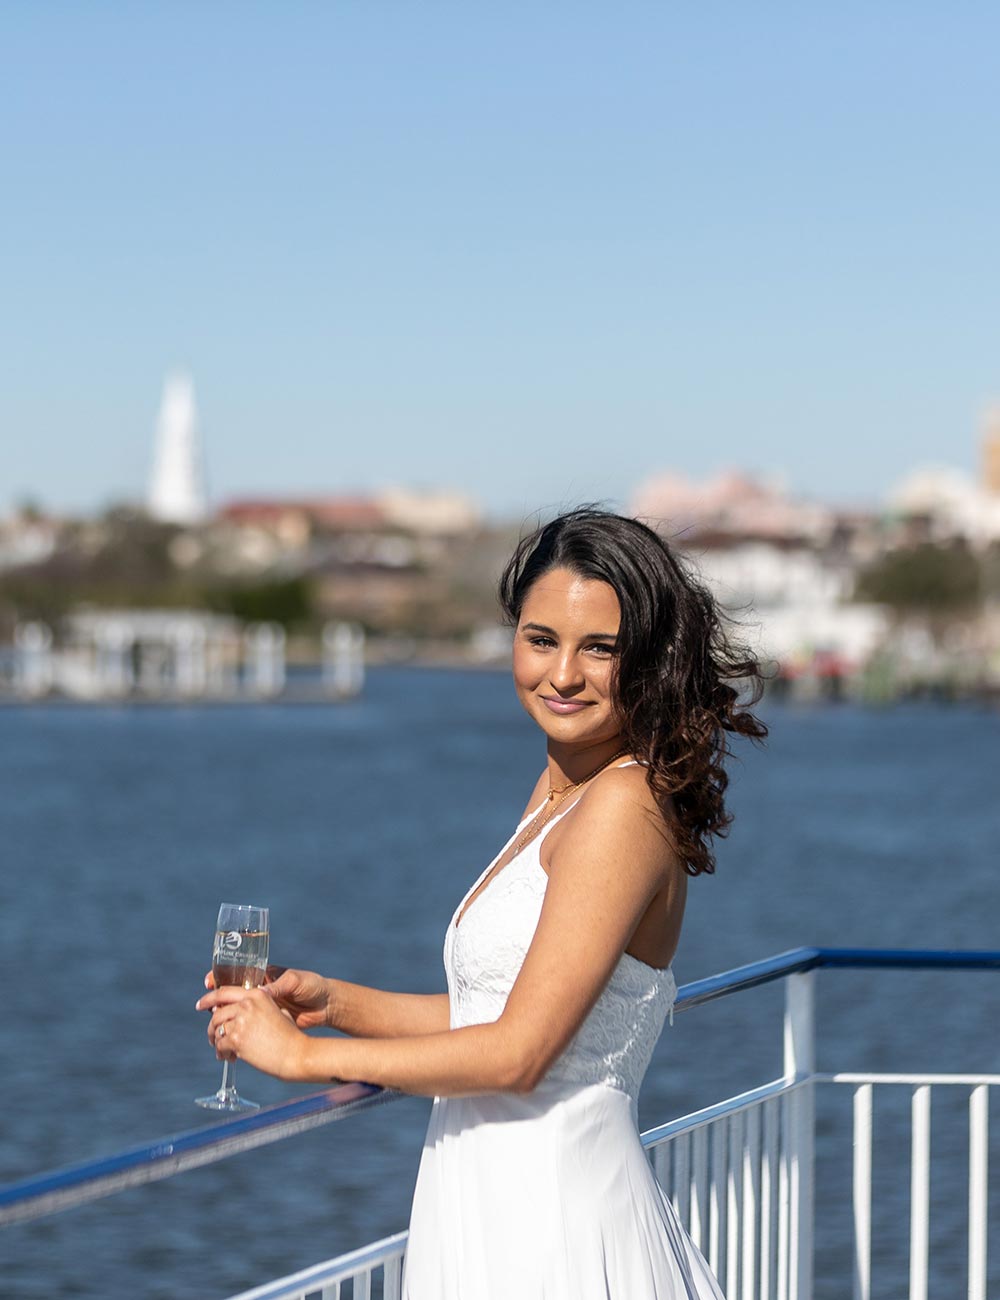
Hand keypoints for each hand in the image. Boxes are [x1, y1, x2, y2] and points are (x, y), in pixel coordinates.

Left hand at [196, 985, 310, 1080]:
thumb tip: (240, 1012)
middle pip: (217, 1014)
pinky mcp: (237, 1040)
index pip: (224, 992)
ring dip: (217, 1041)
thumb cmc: (290, 1035)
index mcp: (256, 994)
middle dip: (211, 1027)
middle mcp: (246, 1005)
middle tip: (212, 1037)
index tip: (200, 1005)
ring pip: (216, 1030)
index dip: (208, 998)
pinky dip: (222, 1053)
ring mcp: (241, 1022)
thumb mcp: (278, 1011)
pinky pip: (220, 1045)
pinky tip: (229, 1058)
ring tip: (223, 1051)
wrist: (295, 1054)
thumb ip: (260, 1007)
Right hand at [202, 966, 332, 1029]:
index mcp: (264, 976)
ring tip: (214, 1023)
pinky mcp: (266, 1022)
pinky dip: (236, 1030)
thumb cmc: (313, 986)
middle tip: (207, 1006)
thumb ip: (278, 987)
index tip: (208, 982)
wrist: (326, 1006)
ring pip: (235, 1011)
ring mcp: (261, 1007)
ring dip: (222, 1017)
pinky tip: (228, 1036)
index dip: (220, 977)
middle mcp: (259, 991)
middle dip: (216, 999)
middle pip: (231, 995)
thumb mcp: (295, 981)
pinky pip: (246, 1025)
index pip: (237, 975)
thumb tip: (260, 994)